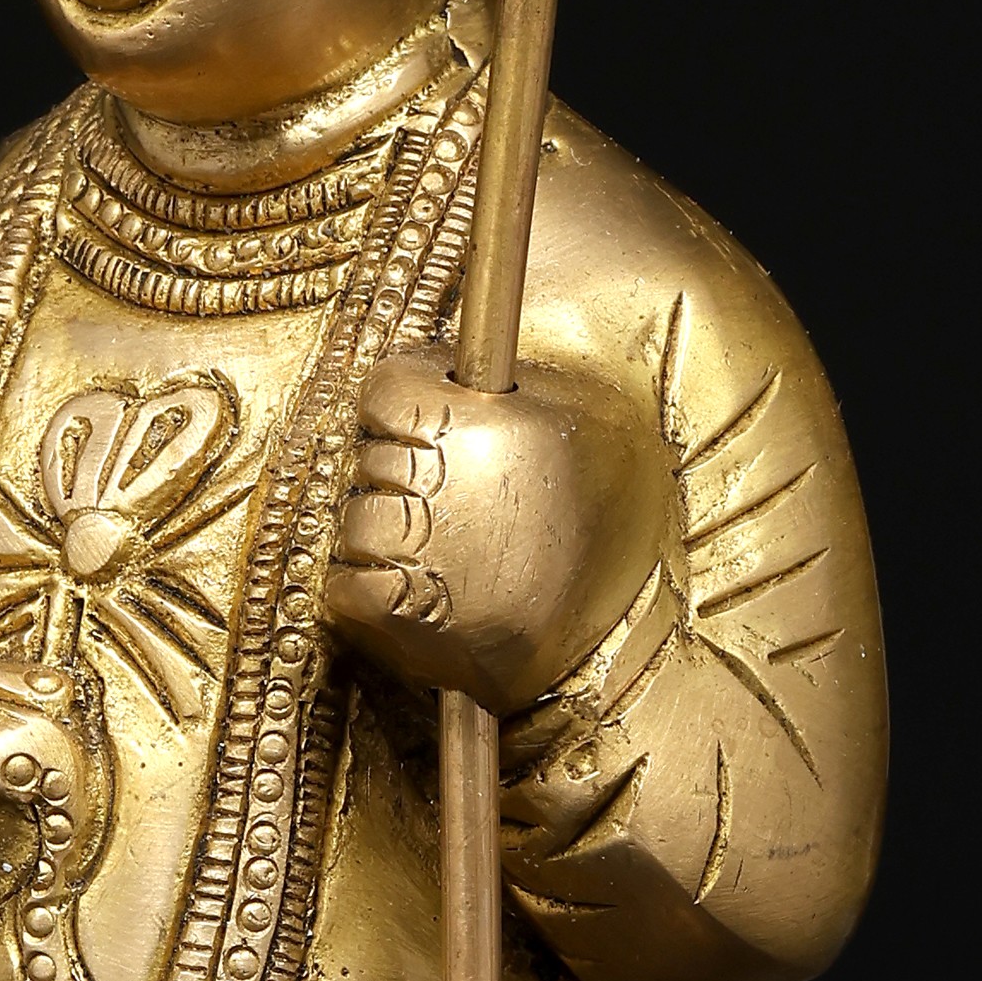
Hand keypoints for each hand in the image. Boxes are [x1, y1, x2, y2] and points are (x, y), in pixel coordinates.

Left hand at [326, 349, 659, 715]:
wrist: (635, 627)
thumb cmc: (607, 509)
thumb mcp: (578, 412)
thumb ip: (504, 378)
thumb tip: (446, 353)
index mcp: (484, 423)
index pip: (386, 390)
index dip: (399, 408)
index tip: (419, 427)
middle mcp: (449, 482)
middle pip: (370, 458)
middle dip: (398, 477)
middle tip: (448, 500)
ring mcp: (426, 551)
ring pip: (356, 524)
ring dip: (382, 538)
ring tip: (438, 551)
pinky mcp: (410, 618)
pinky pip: (346, 587)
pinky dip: (363, 593)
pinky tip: (409, 592)